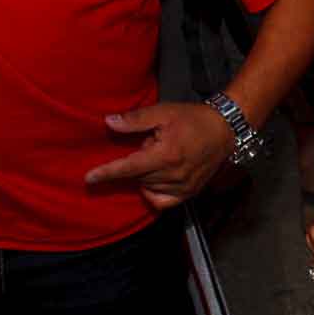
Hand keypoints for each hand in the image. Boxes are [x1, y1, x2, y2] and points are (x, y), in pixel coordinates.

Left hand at [84, 101, 235, 209]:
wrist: (225, 130)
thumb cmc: (193, 119)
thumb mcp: (163, 112)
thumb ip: (135, 119)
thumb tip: (109, 122)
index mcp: (166, 155)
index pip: (128, 167)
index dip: (106, 173)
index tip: (88, 178)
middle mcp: (173, 175)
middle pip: (137, 176)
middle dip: (135, 162)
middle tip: (151, 143)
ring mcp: (182, 187)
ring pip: (147, 187)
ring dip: (144, 174)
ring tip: (160, 156)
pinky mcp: (188, 194)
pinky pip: (161, 201)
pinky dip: (152, 192)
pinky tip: (156, 178)